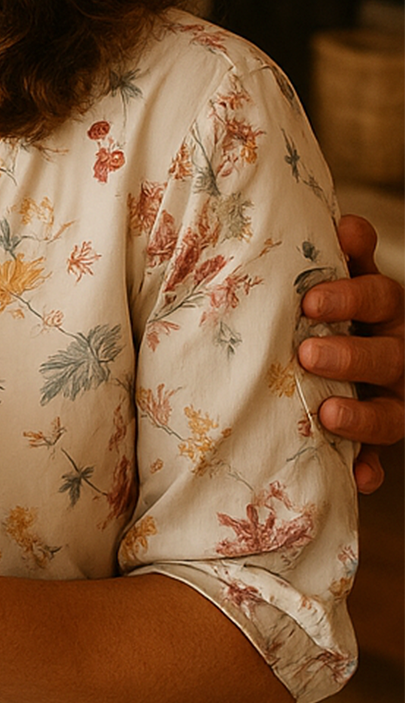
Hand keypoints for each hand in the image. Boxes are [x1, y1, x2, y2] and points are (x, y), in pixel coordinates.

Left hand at [299, 215, 403, 491]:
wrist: (321, 341)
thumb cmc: (318, 300)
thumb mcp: (329, 272)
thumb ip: (336, 252)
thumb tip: (344, 223)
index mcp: (382, 307)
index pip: (382, 296)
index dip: (352, 297)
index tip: (309, 302)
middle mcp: (395, 351)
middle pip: (391, 355)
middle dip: (353, 355)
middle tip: (307, 354)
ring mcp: (391, 396)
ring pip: (393, 412)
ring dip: (363, 414)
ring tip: (327, 412)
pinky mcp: (377, 437)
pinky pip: (382, 459)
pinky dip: (371, 469)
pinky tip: (358, 478)